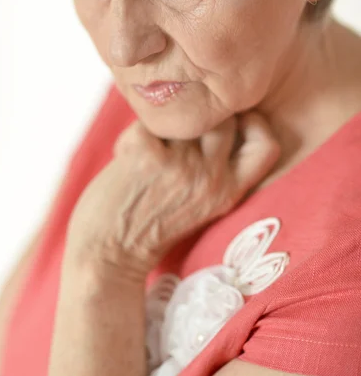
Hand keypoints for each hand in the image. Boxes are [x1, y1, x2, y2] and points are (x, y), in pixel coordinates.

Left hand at [66, 111, 280, 280]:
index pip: (266, 147)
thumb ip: (214, 170)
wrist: (108, 258)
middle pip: (223, 119)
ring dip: (162, 129)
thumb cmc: (151, 228)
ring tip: (148, 154)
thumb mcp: (201, 206)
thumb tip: (214, 118)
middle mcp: (210, 178)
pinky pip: (145, 124)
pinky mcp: (146, 156)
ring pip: (181, 118)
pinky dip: (132, 138)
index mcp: (228, 192)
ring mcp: (179, 166)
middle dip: (200, 120)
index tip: (235, 123)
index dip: (256, 125)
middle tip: (175, 142)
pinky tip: (126, 161)